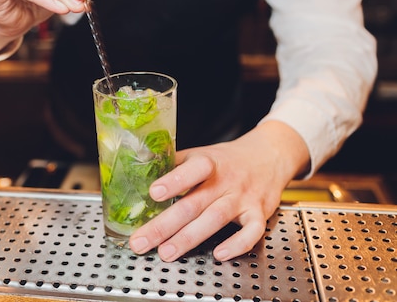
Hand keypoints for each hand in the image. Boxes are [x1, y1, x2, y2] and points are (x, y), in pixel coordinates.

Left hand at [128, 120, 309, 261]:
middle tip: (142, 241)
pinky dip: (237, 244)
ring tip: (166, 252)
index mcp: (208, 162)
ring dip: (189, 238)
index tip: (153, 192)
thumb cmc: (227, 159)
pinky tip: (219, 254)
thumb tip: (139, 167)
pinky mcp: (259, 214)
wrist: (269, 155)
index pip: (193, 169)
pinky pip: (252, 232)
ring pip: (216, 219)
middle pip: (194, 203)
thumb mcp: (200, 154)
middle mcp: (225, 180)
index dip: (174, 180)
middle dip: (165, 225)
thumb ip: (173, 164)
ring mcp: (243, 198)